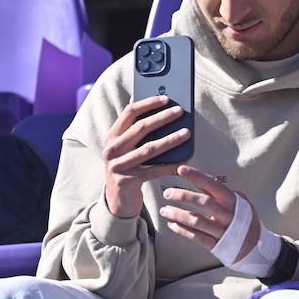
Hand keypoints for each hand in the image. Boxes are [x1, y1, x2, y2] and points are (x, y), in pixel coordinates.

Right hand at [103, 95, 191, 218]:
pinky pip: (154, 171)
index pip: (129, 113)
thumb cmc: (129, 167)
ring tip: (187, 133)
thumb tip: (161, 108)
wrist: (118, 200)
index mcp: (111, 137)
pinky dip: (170, 165)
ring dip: (170, 140)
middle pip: (140, 128)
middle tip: (180, 111)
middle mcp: (111, 149)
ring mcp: (118, 166)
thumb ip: (137, 131)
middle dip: (162, 118)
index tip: (166, 98)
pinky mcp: (127, 181)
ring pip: (149, 149)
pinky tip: (184, 160)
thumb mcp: (127, 148)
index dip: (148, 103)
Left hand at [158, 165, 255, 252]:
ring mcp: (222, 231)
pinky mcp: (216, 245)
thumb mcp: (242, 204)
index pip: (214, 185)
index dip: (197, 176)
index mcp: (234, 202)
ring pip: (197, 221)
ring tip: (164, 210)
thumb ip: (224, 194)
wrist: (257, 249)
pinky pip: (196, 237)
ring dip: (178, 215)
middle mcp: (228, 215)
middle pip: (204, 203)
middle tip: (167, 193)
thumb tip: (204, 181)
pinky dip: (182, 230)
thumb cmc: (246, 222)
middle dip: (183, 196)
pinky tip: (171, 224)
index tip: (181, 169)